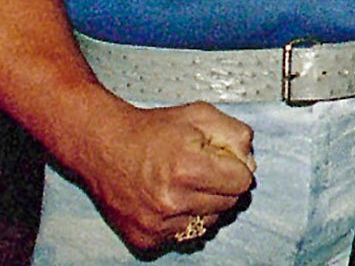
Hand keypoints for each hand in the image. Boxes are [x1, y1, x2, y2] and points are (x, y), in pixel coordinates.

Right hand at [75, 100, 255, 251]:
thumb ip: (235, 134)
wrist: (104, 147)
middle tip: (202, 170)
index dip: (236, 168)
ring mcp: (157, 224)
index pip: (242, 182)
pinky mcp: (146, 239)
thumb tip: (249, 164)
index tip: (222, 161)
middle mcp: (171, 201)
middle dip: (222, 186)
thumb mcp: (200, 115)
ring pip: (209, 223)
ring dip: (205, 205)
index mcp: (187, 168)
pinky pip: (185, 237)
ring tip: (184, 184)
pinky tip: (170, 200)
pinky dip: (183, 220)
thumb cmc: (151, 130)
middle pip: (229, 204)